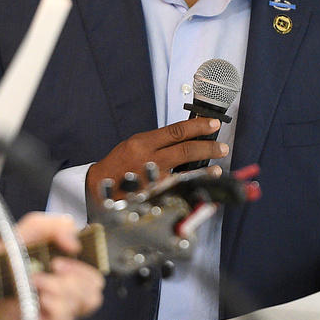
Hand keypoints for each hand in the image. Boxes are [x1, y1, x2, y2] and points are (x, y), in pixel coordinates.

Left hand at [0, 213, 103, 319]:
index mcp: (71, 267)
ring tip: (35, 280)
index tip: (64, 257)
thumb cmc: (8, 253)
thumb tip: (75, 244)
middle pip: (94, 289)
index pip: (96, 271)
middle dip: (73, 276)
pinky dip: (52, 307)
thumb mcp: (33, 227)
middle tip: (52, 266)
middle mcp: (69, 290)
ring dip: (58, 288)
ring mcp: (60, 310)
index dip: (88, 265)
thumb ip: (58, 226)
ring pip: (81, 303)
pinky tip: (37, 298)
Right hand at [86, 117, 227, 202]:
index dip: (198, 127)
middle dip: (207, 147)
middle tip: (221, 146)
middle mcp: (148, 159)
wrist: (98, 187)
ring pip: (186, 170)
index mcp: (142, 143)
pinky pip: (180, 187)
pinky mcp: (155, 195)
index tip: (212, 124)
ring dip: (205, 168)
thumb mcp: (132, 145)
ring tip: (217, 165)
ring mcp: (153, 179)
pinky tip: (203, 182)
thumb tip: (183, 139)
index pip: (176, 131)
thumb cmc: (117, 166)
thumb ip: (156, 142)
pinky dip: (194, 184)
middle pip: (185, 150)